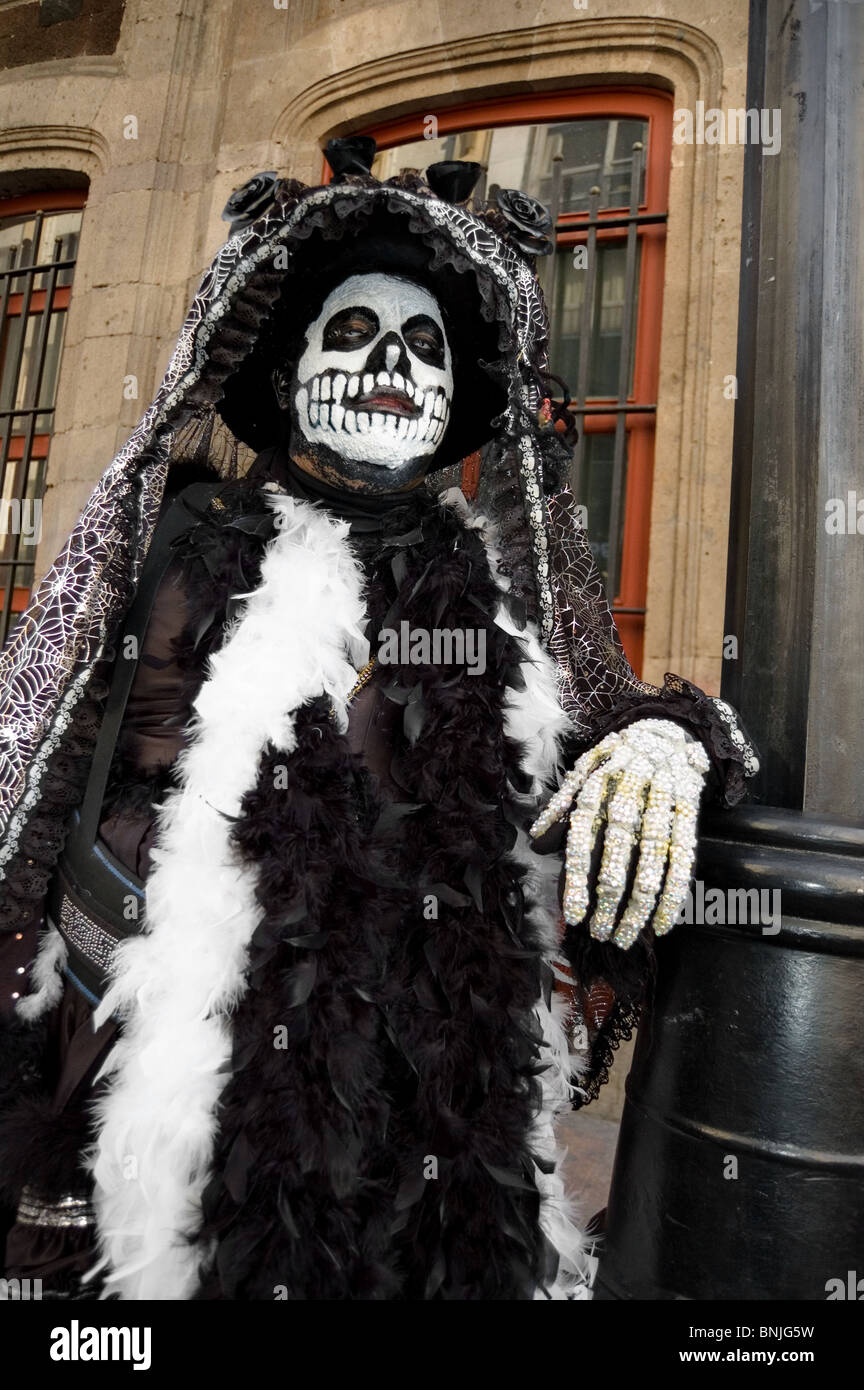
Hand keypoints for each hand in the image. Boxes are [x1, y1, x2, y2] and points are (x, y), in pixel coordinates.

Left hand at [529, 719, 709, 948]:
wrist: (671, 731)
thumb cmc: (620, 761)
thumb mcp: (586, 770)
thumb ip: (562, 804)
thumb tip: (536, 839)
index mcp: (600, 781)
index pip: (584, 832)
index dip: (578, 874)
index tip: (573, 913)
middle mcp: (632, 790)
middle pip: (619, 847)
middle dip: (608, 894)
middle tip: (598, 933)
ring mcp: (664, 800)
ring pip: (654, 859)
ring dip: (640, 903)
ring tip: (625, 937)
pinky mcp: (690, 812)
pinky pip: (684, 858)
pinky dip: (674, 893)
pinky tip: (662, 924)